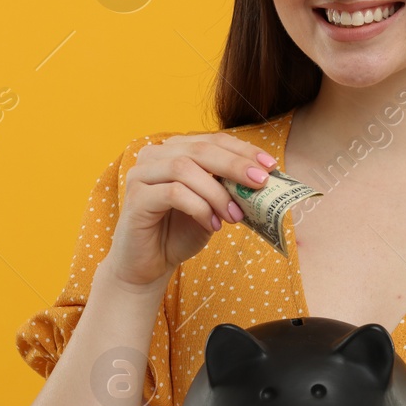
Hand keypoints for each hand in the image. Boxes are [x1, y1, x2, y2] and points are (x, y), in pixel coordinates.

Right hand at [102, 133, 276, 288]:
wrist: (149, 265)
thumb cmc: (179, 233)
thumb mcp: (211, 206)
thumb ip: (227, 188)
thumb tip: (262, 178)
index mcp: (173, 150)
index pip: (211, 140)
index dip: (242, 150)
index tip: (270, 164)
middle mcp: (154, 155)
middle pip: (199, 149)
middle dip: (234, 164)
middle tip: (261, 182)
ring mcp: (141, 174)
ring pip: (185, 168)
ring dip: (217, 192)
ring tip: (235, 215)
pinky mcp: (135, 197)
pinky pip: (173, 193)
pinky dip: (199, 207)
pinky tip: (213, 224)